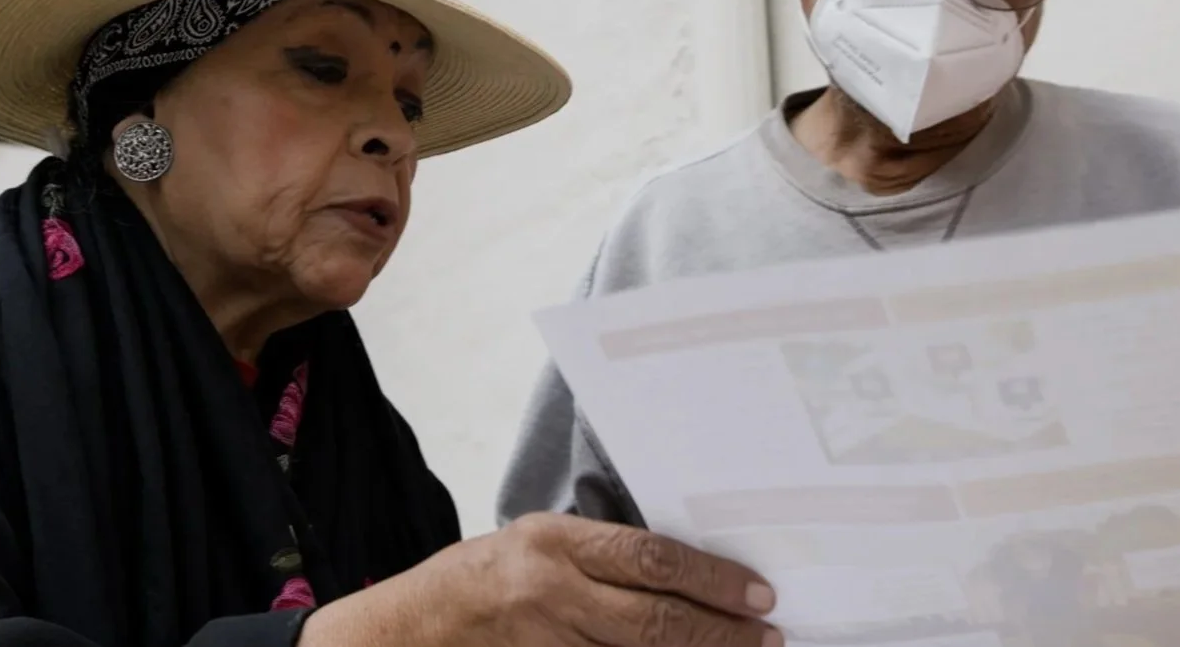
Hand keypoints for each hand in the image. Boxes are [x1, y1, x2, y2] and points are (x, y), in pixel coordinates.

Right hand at [299, 512, 779, 646]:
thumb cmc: (480, 579)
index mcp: (553, 543)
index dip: (713, 578)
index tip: (758, 593)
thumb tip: (684, 573)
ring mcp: (545, 644)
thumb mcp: (536, 543)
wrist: (410, 630)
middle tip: (769, 637)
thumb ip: (600, 557)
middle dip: (723, 633)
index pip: (652, 558)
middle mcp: (550, 594)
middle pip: (657, 620)